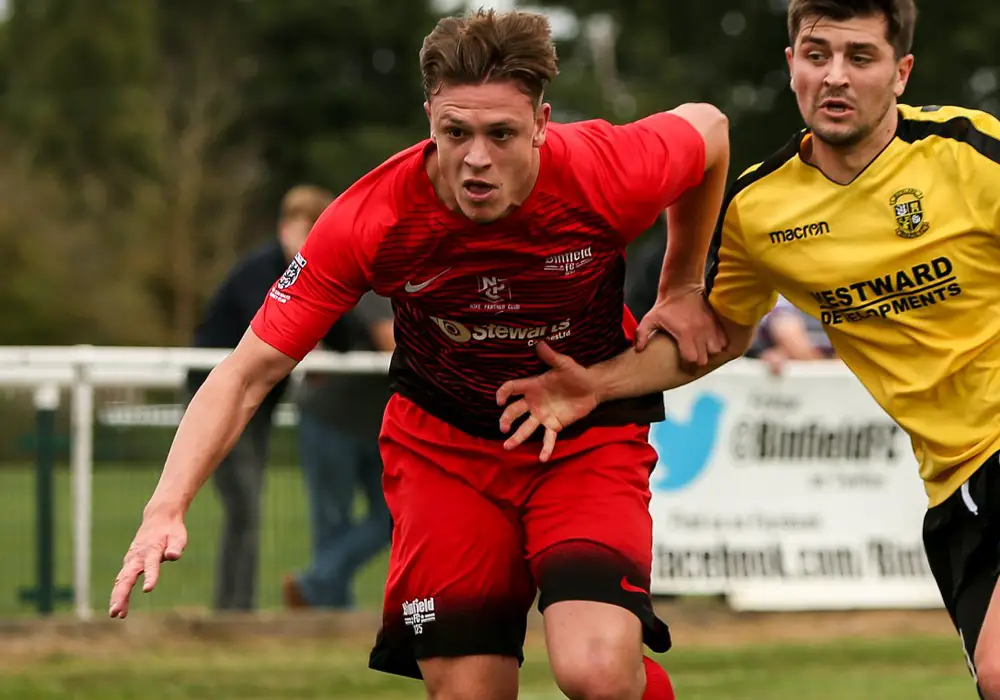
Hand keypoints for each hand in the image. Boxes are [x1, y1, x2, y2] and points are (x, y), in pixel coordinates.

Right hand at [109, 509, 186, 618]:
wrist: (159, 518)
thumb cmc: (171, 530)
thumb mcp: (178, 536)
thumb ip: (176, 547)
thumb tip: (173, 556)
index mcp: (151, 550)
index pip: (151, 565)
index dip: (151, 576)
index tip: (148, 589)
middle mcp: (137, 556)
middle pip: (127, 577)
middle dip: (121, 595)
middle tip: (116, 611)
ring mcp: (131, 560)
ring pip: (121, 581)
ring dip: (117, 597)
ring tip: (116, 614)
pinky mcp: (129, 564)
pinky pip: (123, 581)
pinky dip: (120, 594)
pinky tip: (121, 610)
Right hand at [496, 341, 598, 460]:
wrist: (592, 387)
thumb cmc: (576, 373)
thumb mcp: (564, 364)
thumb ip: (552, 357)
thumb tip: (540, 343)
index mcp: (533, 386)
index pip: (513, 388)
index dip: (504, 393)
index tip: (499, 400)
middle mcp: (534, 402)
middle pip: (514, 411)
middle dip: (506, 419)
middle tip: (503, 427)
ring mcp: (543, 415)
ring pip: (526, 428)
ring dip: (516, 437)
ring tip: (507, 447)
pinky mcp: (554, 425)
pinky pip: (548, 439)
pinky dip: (546, 449)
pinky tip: (542, 458)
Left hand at [635, 286, 725, 364]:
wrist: (682, 287)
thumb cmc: (666, 305)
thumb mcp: (650, 318)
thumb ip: (642, 334)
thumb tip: (639, 349)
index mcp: (685, 332)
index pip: (692, 359)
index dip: (688, 366)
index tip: (684, 366)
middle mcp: (701, 331)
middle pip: (705, 359)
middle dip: (698, 363)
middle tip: (691, 360)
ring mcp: (711, 327)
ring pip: (717, 351)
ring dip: (709, 354)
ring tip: (701, 351)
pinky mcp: (718, 322)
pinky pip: (724, 340)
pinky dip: (719, 344)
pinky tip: (709, 343)